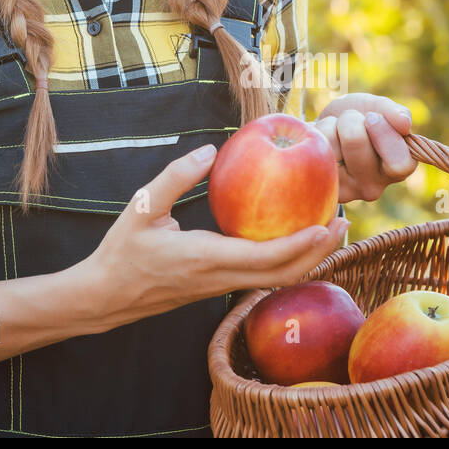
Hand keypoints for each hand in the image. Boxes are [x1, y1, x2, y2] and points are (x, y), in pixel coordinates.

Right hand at [75, 144, 349, 330]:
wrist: (104, 297)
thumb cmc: (122, 251)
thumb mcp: (141, 206)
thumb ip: (175, 177)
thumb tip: (210, 151)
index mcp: (205, 259)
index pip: (264, 258)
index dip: (300, 245)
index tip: (326, 224)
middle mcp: (220, 278)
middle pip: (283, 274)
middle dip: (318, 252)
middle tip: (343, 222)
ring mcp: (221, 288)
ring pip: (276, 280)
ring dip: (307, 259)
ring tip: (329, 230)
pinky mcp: (218, 288)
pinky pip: (262, 278)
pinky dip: (287, 261)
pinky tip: (294, 237)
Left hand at [314, 92, 417, 202]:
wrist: (328, 128)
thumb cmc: (359, 118)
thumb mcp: (378, 107)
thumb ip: (395, 113)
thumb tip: (405, 124)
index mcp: (399, 167)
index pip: (399, 164)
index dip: (384, 134)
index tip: (372, 117)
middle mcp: (375, 186)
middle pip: (355, 142)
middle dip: (351, 120)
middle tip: (353, 121)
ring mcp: (347, 190)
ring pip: (332, 146)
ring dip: (332, 126)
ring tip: (337, 131)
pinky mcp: (323, 187)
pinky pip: (314, 151)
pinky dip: (317, 134)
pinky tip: (324, 143)